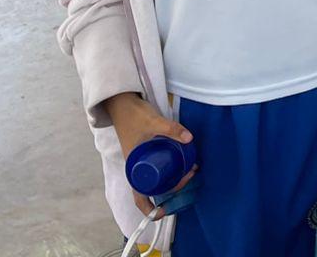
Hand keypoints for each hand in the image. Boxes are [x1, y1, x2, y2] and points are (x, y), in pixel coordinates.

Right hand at [103, 92, 193, 216]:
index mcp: (133, 168)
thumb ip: (171, 129)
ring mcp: (143, 160)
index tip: (161, 213)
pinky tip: (185, 162)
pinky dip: (172, 168)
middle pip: (154, 188)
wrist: (124, 102)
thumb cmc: (133, 116)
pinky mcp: (149, 152)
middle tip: (190, 176)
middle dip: (172, 188)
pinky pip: (161, 166)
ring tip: (191, 169)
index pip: (139, 196)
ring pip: (159, 177)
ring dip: (174, 177)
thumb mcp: (153, 123)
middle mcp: (137, 168)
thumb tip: (189, 139)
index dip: (149, 208)